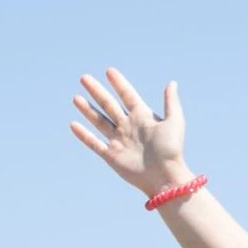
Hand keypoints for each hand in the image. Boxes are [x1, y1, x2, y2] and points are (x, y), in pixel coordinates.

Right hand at [68, 68, 194, 196]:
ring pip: (99, 121)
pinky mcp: (112, 156)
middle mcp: (129, 127)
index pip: (127, 95)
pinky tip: (73, 124)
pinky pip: (94, 143)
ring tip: (76, 97)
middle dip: (97, 92)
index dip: (119, 84)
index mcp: (143, 117)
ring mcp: (119, 141)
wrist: (165, 176)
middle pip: (109, 105)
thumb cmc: (171, 150)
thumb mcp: (174, 122)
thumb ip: (171, 102)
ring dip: (87, 110)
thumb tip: (172, 83)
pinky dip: (83, 135)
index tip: (109, 71)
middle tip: (84, 78)